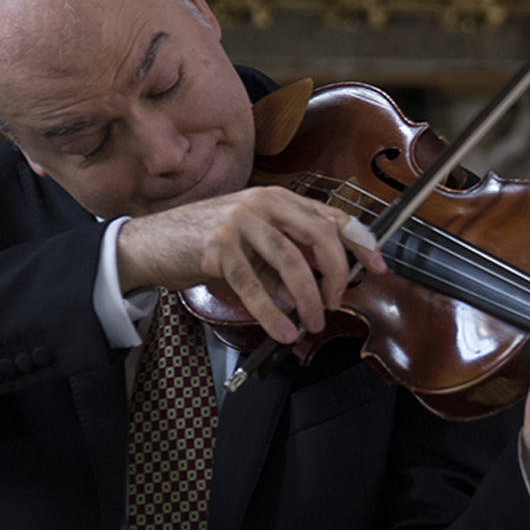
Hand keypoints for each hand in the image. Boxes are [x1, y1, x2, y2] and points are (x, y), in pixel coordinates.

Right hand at [116, 187, 386, 343]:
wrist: (151, 242)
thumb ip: (284, 256)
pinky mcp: (219, 247)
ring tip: (311, 322)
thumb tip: (319, 287)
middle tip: (337, 302)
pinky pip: (255, 286)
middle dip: (338, 274)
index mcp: (276, 198)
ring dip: (309, 299)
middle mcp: (262, 203)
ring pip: (292, 262)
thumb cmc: (203, 241)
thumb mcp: (251, 240)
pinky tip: (282, 331)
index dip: (360, 242)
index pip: (331, 216)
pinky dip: (272, 313)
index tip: (378, 266)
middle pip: (319, 236)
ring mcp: (240, 222)